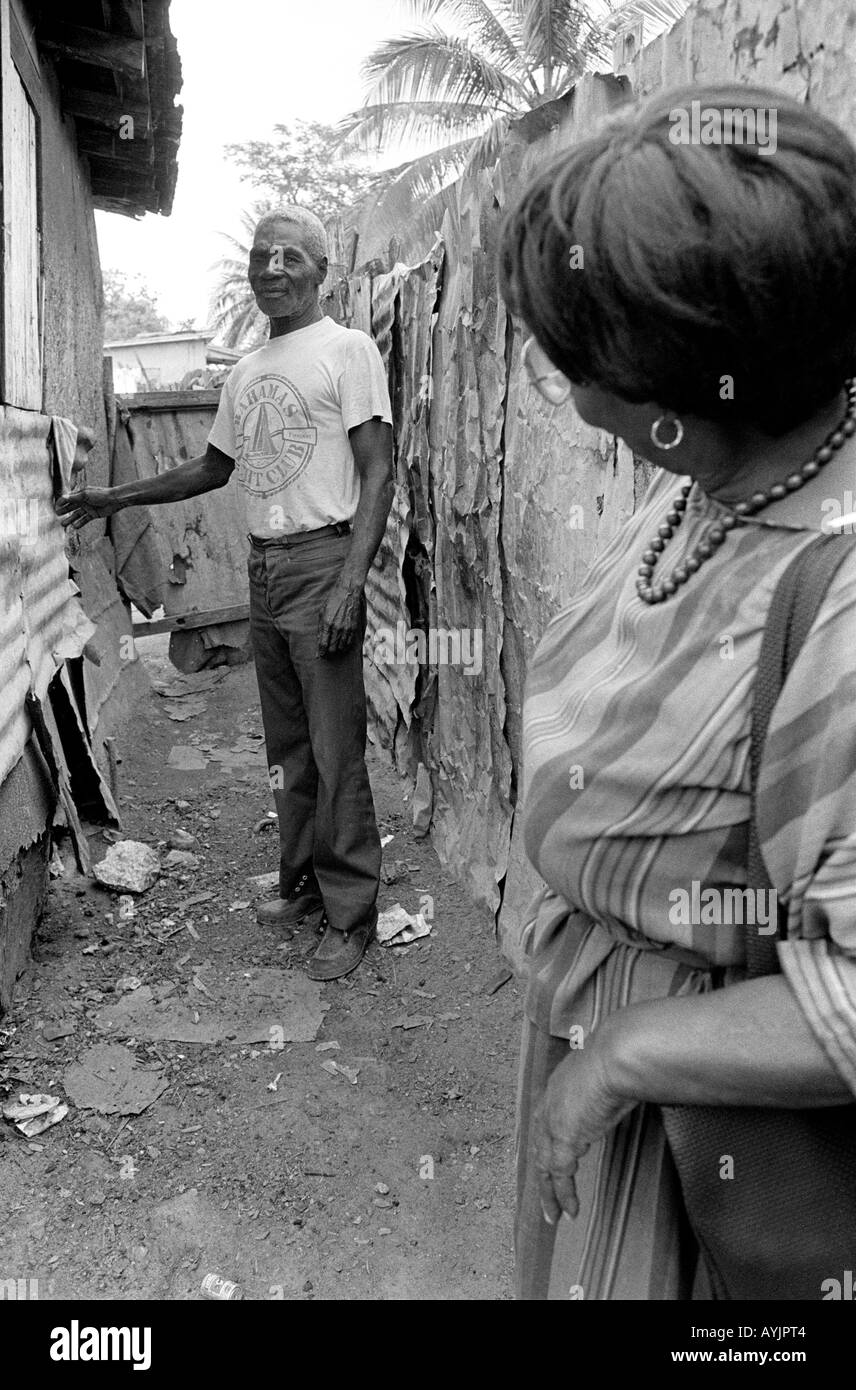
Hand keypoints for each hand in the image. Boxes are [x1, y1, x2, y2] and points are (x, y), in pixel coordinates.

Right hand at [55, 486, 121, 529]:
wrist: (114, 500)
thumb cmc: (100, 494)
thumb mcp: (86, 495)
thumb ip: (74, 498)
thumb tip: (63, 498)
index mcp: (80, 494)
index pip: (68, 498)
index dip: (62, 502)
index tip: (56, 507)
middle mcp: (83, 501)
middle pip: (71, 507)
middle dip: (64, 511)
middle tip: (57, 515)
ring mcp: (88, 508)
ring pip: (77, 514)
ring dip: (70, 519)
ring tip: (63, 524)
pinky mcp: (93, 514)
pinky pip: (85, 519)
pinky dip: (80, 523)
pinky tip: (75, 526)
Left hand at [316, 578, 363, 656]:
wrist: (348, 593)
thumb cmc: (333, 601)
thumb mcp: (322, 613)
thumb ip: (321, 628)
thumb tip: (319, 641)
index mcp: (327, 623)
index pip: (323, 644)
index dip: (321, 651)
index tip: (319, 655)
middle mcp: (337, 628)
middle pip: (332, 647)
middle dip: (328, 651)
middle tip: (326, 652)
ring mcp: (346, 628)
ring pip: (341, 647)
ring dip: (337, 649)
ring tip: (334, 648)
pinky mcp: (354, 627)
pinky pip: (349, 642)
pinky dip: (345, 646)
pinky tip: (342, 645)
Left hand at [533, 1029, 636, 1224]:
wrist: (617, 1056)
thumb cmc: (621, 1056)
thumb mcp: (611, 1072)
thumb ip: (612, 1085)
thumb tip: (628, 1086)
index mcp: (559, 1085)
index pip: (545, 1120)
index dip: (547, 1142)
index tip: (552, 1160)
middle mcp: (550, 1103)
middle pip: (539, 1146)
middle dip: (542, 1173)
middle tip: (546, 1196)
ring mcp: (554, 1122)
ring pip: (544, 1165)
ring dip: (549, 1193)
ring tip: (554, 1215)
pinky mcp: (564, 1139)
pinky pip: (560, 1175)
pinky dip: (564, 1195)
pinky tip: (570, 1211)